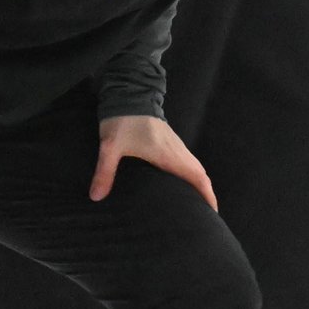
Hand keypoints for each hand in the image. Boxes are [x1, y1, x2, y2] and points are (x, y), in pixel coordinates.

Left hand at [90, 115, 216, 209]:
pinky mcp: (170, 141)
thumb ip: (104, 172)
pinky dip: (192, 174)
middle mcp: (177, 150)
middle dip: (207, 193)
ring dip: (200, 183)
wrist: (129, 93)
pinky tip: (182, 182)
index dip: (207, 195)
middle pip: (200, 174)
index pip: (196, 176)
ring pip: (195, 166)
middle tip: (207, 214)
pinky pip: (188, 161)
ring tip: (199, 203)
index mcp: (168, 154)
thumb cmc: (122, 120)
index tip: (212, 212)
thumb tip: (95, 197)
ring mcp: (175, 144)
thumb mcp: (110, 147)